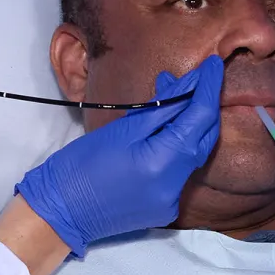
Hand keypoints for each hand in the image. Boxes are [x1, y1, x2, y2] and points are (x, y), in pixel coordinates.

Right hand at [14, 55, 222, 255]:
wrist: (60, 211)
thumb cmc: (81, 165)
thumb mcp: (121, 130)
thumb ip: (161, 108)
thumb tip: (188, 84)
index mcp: (163, 164)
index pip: (200, 118)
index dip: (208, 88)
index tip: (214, 63)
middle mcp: (175, 186)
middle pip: (204, 138)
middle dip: (203, 105)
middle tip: (194, 77)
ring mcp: (171, 200)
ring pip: (193, 154)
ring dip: (188, 125)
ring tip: (172, 97)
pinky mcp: (163, 207)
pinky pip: (179, 171)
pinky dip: (176, 148)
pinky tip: (162, 132)